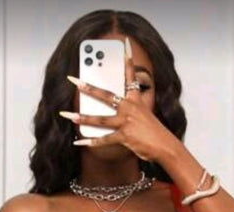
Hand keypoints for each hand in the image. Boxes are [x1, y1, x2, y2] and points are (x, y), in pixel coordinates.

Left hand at [59, 37, 174, 161]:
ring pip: (100, 119)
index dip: (128, 60)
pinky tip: (79, 142)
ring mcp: (126, 122)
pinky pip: (104, 139)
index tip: (125, 44)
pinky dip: (91, 142)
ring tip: (68, 115)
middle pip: (106, 95)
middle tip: (74, 80)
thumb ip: (130, 110)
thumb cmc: (155, 132)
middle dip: (88, 88)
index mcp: (136, 100)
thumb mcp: (145, 115)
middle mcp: (129, 108)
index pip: (131, 76)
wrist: (165, 146)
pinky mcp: (124, 136)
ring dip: (82, 117)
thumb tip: (113, 114)